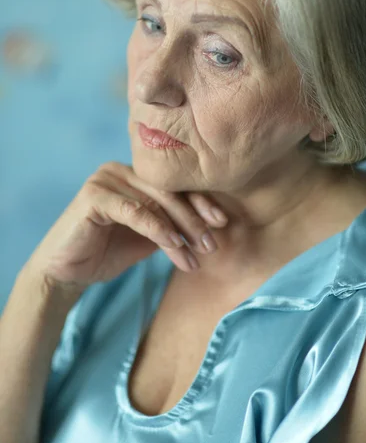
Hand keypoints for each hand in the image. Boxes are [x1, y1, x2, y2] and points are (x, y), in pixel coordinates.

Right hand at [26, 161, 227, 292]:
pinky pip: (135, 211)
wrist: (67, 273)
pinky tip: (175, 246)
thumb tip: (213, 225)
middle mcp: (121, 169)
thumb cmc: (107, 252)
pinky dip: (157, 229)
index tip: (223, 223)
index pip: (175, 184)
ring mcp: (106, 179)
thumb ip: (173, 224)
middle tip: (212, 245)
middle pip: (169, 191)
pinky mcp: (94, 195)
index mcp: (135, 174)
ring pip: (155, 202)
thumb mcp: (149, 237)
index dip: (201, 202)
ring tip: (197, 255)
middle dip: (195, 220)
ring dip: (180, 231)